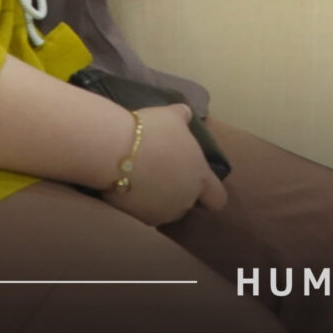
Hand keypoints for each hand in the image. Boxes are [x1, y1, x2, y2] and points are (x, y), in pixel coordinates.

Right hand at [103, 104, 226, 227]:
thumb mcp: (171, 115)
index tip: (197, 181)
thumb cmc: (151, 132)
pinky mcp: (138, 218)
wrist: (115, 152)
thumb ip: (183, 117)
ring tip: (142, 178)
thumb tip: (185, 114)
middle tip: (162, 171)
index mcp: (199, 178)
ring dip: (158, 198)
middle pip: (188, 202)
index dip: (210, 192)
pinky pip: (143, 212)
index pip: (217, 198)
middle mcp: (185, 201)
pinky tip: (128, 185)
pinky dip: (138, 202)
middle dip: (177, 191)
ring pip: (165, 209)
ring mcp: (161, 213)